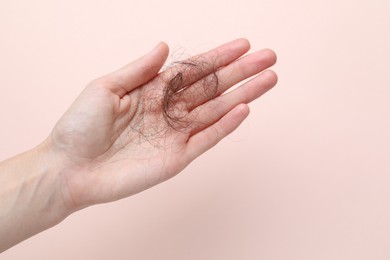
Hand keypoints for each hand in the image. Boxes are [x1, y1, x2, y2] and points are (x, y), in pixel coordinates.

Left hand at [49, 38, 276, 210]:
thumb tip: (164, 47)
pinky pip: (207, 139)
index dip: (219, 57)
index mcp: (152, 91)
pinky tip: (244, 109)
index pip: (193, 70)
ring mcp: (176, 134)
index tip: (243, 45)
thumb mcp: (105, 88)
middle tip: (269, 58)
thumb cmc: (80, 127)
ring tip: (268, 80)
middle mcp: (169, 110)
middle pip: (213, 87)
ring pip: (217, 110)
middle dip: (241, 72)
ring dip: (243, 95)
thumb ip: (139, 69)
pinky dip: (226, 125)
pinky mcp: (178, 158)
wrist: (70, 170)